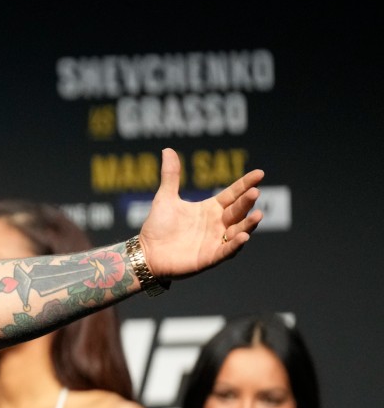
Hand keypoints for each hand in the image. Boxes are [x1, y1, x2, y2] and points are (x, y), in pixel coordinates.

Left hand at [139, 147, 264, 280]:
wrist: (146, 253)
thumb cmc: (157, 227)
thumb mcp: (165, 198)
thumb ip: (171, 176)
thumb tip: (167, 150)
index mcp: (210, 209)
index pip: (233, 194)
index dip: (245, 184)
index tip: (260, 173)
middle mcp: (217, 224)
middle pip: (237, 211)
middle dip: (247, 202)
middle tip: (255, 191)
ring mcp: (215, 241)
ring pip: (237, 231)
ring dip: (248, 224)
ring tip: (257, 215)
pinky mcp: (209, 258)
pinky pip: (226, 251)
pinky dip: (234, 245)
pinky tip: (242, 237)